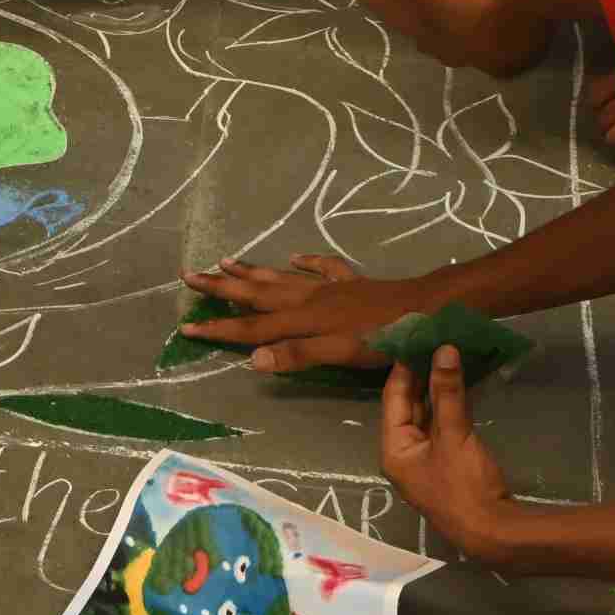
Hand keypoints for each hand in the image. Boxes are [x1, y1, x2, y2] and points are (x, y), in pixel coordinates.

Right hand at [179, 255, 435, 371]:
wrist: (428, 307)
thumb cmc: (386, 337)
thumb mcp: (342, 353)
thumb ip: (299, 355)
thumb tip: (251, 358)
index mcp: (304, 319)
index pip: (252, 325)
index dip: (220, 327)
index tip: (186, 327)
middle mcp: (309, 299)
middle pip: (257, 293)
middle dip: (222, 288)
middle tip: (189, 275)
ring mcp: (330, 287)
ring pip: (281, 277)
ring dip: (252, 271)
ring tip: (225, 261)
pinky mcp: (352, 283)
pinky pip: (322, 268)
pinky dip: (305, 262)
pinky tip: (295, 257)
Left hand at [381, 347, 512, 558]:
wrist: (494, 534)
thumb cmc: (464, 486)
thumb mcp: (453, 435)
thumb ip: (447, 392)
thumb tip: (443, 349)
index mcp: (394, 449)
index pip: (393, 398)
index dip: (404, 366)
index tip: (415, 337)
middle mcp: (403, 454)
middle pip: (407, 405)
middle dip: (420, 374)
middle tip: (433, 341)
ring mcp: (425, 460)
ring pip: (425, 415)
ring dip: (435, 389)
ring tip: (446, 355)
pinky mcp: (446, 463)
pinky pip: (441, 426)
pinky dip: (448, 406)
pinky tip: (459, 384)